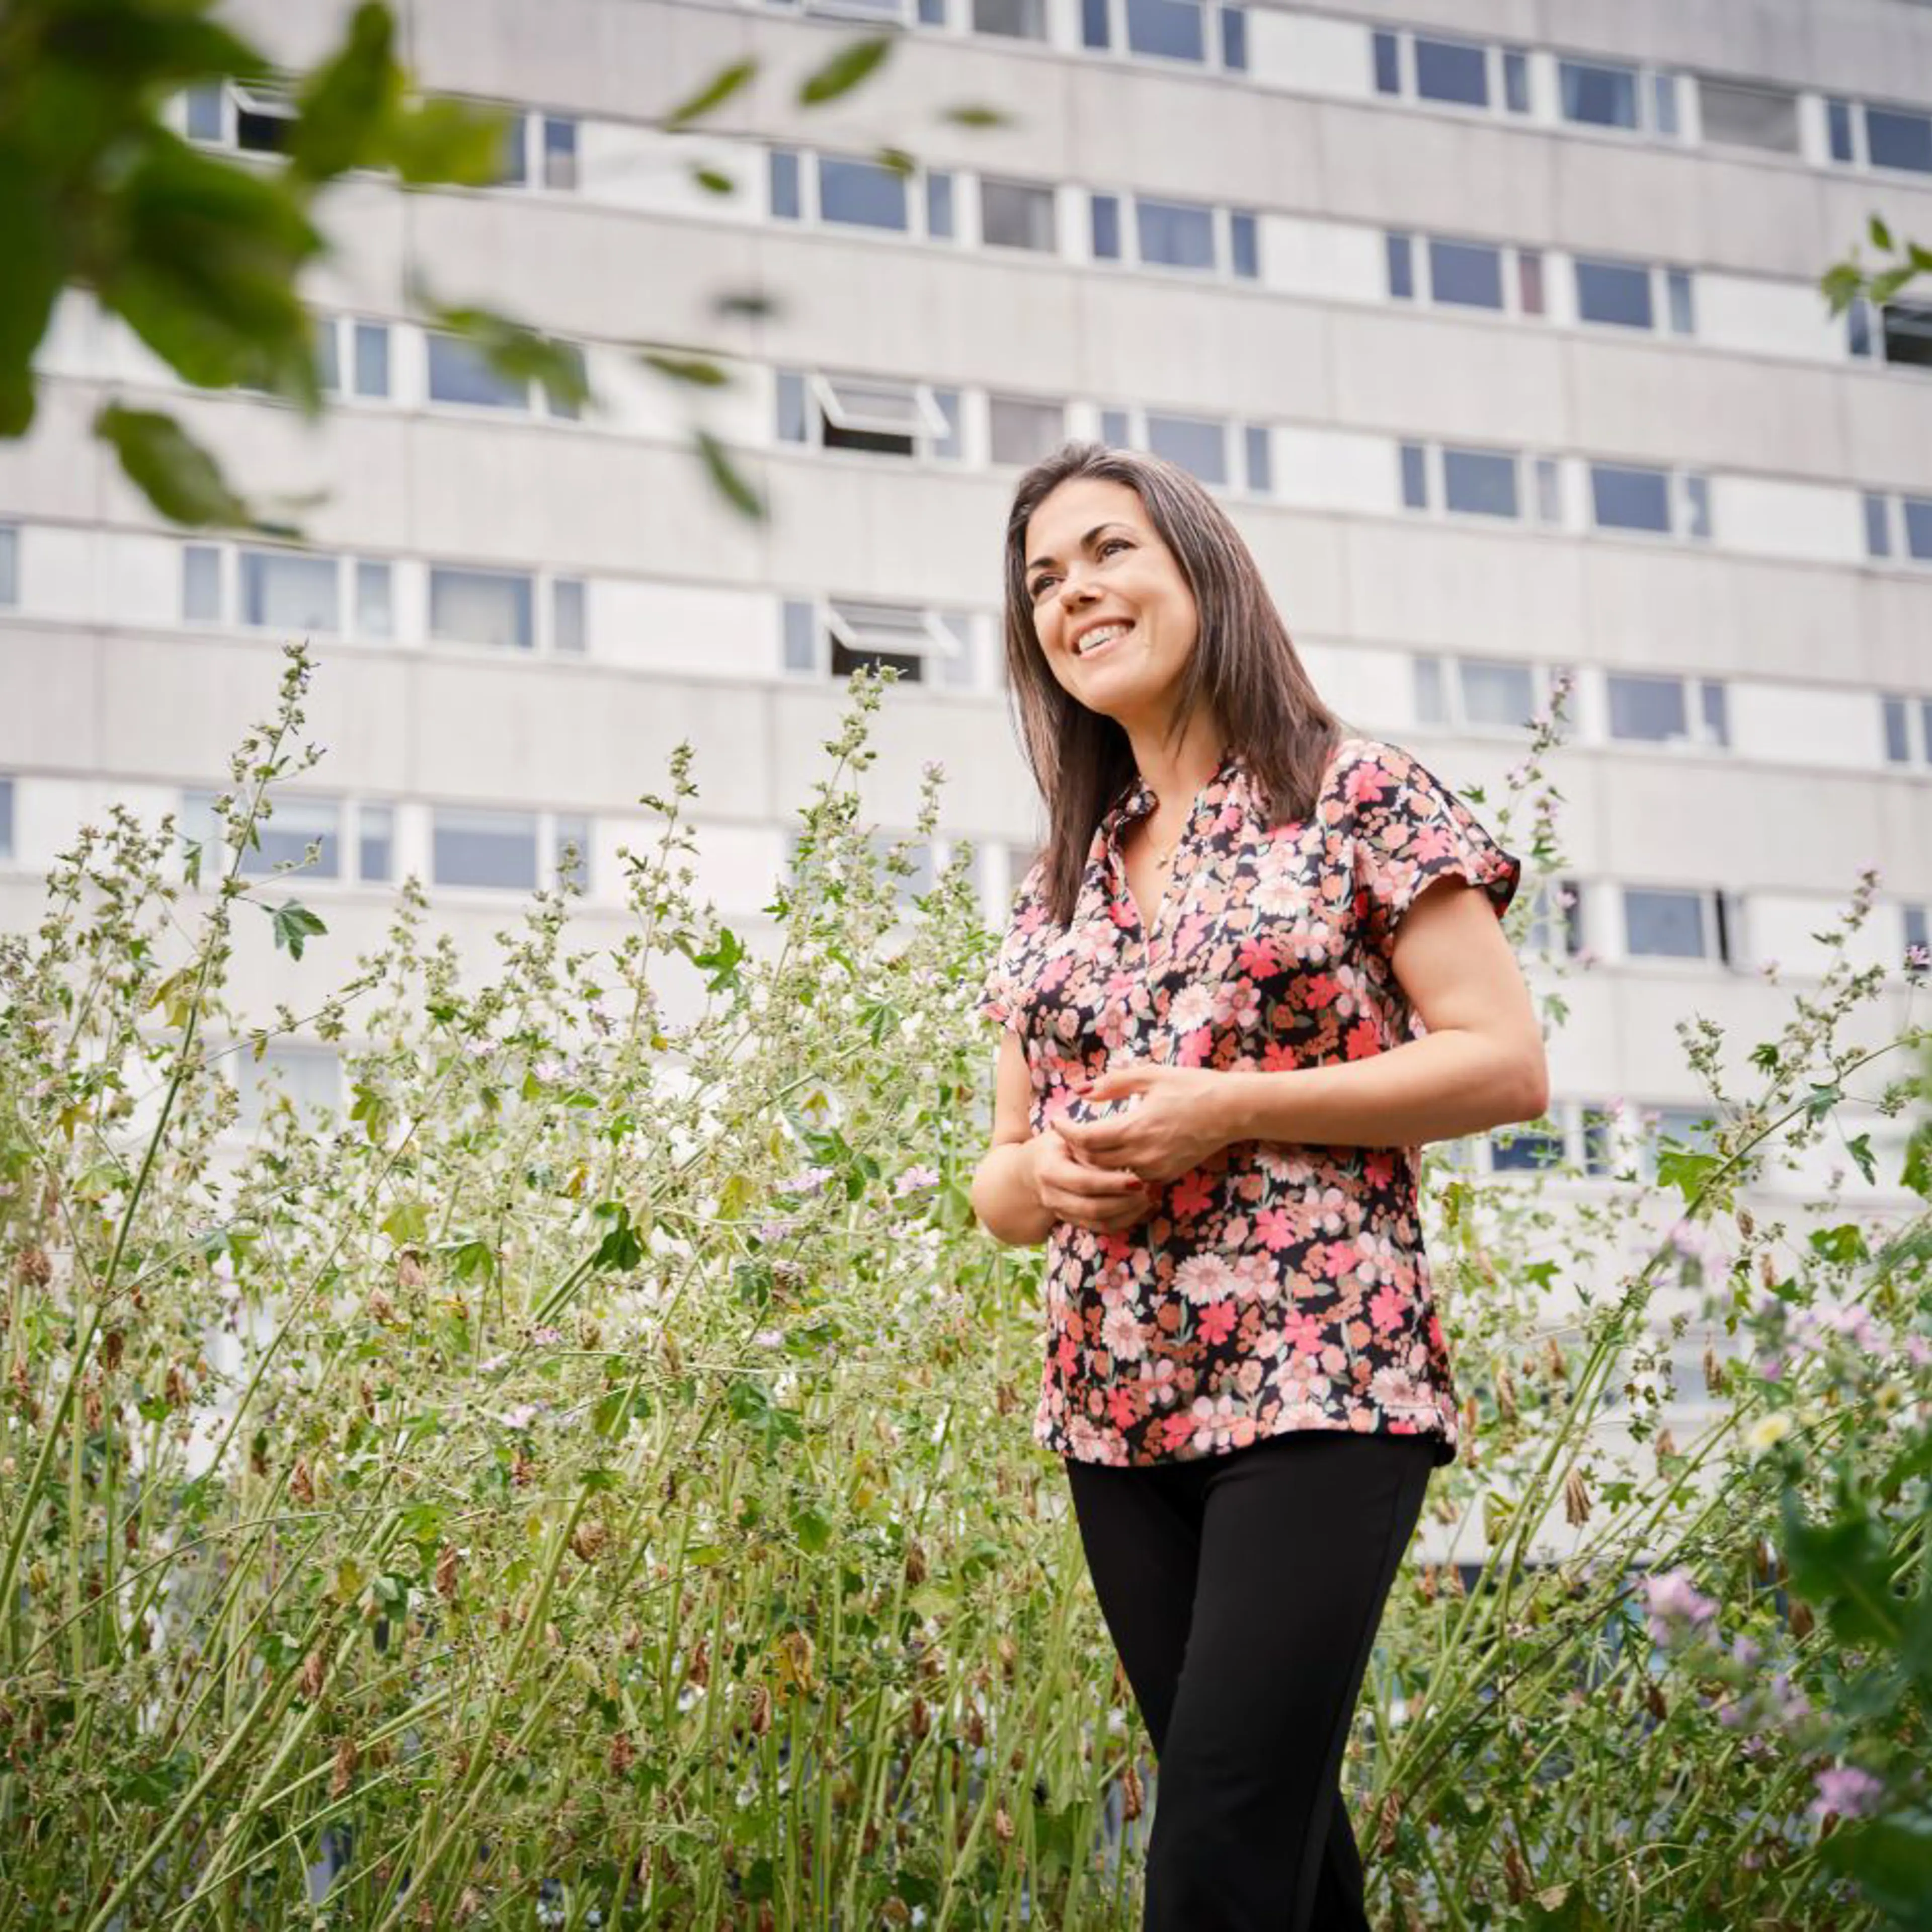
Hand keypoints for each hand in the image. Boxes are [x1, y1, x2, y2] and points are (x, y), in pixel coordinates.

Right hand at [1029, 1126, 1153, 1235]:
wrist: (1035, 1167)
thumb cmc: (1058, 1145)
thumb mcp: (1067, 1136)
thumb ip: (1087, 1142)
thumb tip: (1117, 1146)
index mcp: (1050, 1170)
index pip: (1083, 1181)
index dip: (1111, 1183)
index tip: (1137, 1179)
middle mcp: (1052, 1196)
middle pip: (1092, 1208)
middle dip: (1123, 1202)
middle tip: (1147, 1190)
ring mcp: (1061, 1212)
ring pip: (1098, 1223)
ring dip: (1127, 1214)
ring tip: (1148, 1199)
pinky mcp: (1074, 1221)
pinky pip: (1102, 1229)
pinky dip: (1125, 1221)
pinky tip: (1142, 1208)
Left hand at [1052, 1064, 1230, 1185]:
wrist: (1231, 1110)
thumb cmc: (1191, 1086)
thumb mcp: (1150, 1075)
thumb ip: (1112, 1083)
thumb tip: (1081, 1091)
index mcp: (1135, 1127)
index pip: (1085, 1139)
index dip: (1065, 1132)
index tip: (1055, 1121)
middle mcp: (1143, 1154)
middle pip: (1092, 1162)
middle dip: (1075, 1149)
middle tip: (1067, 1134)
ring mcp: (1155, 1169)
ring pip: (1110, 1175)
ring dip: (1094, 1163)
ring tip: (1086, 1145)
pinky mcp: (1166, 1176)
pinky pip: (1131, 1179)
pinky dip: (1116, 1171)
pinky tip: (1113, 1156)